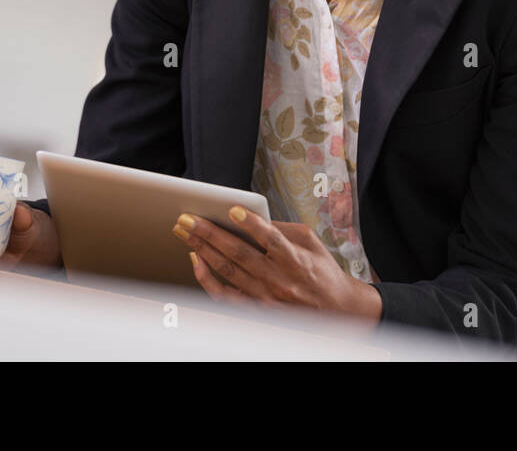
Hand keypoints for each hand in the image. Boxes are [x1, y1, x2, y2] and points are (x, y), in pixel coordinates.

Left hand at [172, 206, 381, 326]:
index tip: (234, 210)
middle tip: (187, 218)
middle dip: (208, 233)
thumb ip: (283, 228)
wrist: (332, 308)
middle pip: (237, 253)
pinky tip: (196, 261)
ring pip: (225, 270)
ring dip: (201, 248)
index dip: (252, 224)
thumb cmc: (320, 271)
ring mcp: (263, 295)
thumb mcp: (311, 241)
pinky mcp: (254, 308)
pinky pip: (224, 295)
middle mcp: (277, 278)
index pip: (271, 238)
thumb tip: (253, 217)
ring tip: (184, 232)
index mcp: (294, 259)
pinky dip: (207, 279)